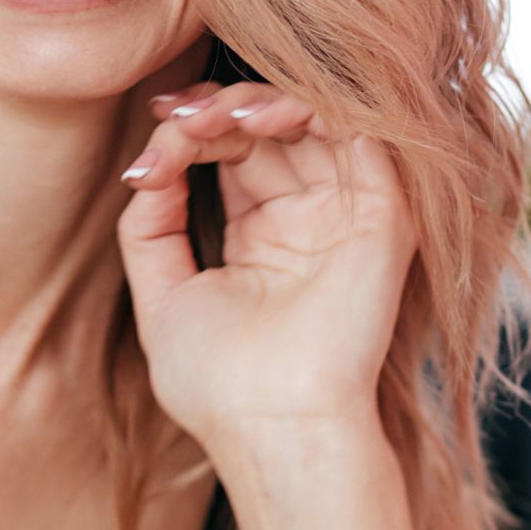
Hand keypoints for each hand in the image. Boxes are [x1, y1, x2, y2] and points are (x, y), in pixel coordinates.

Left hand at [116, 81, 419, 456]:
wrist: (271, 427)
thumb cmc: (216, 382)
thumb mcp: (161, 294)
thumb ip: (151, 229)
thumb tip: (148, 166)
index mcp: (262, 236)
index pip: (234, 152)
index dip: (192, 132)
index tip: (151, 140)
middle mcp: (308, 218)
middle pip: (270, 127)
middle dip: (217, 109)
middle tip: (176, 118)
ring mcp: (346, 213)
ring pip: (314, 119)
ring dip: (257, 101)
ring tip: (211, 117)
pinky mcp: (382, 216)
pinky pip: (361, 134)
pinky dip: (311, 108)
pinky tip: (256, 119)